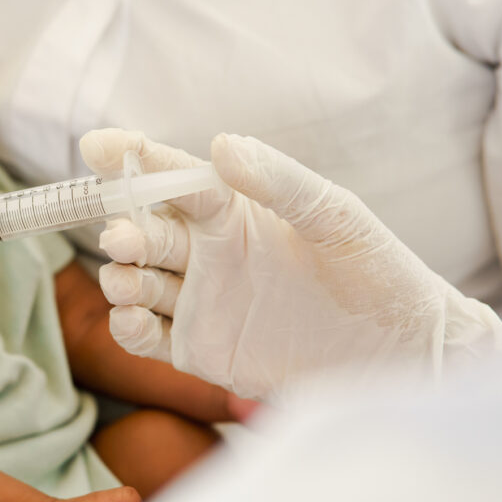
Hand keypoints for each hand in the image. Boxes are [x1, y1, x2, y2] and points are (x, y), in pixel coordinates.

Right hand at [82, 129, 501, 397]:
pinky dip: (127, 328)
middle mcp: (212, 254)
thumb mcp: (335, 217)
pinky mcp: (202, 352)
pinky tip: (135, 319)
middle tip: (122, 235)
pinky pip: (147, 337)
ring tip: (129, 278)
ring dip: (121, 276)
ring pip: (137, 282)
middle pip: (146, 231)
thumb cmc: (380, 274)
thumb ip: (278, 181)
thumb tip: (220, 143)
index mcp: (237, 213)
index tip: (97, 146)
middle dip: (124, 228)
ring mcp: (204, 303)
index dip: (135, 161)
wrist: (405, 358)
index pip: (173, 179)